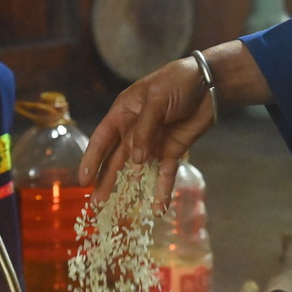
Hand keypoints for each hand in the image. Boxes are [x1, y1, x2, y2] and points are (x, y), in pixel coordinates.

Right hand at [79, 55, 214, 213]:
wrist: (209, 83)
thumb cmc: (177, 82)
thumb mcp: (156, 99)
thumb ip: (145, 129)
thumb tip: (136, 161)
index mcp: (123, 114)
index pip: (102, 140)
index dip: (91, 160)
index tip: (83, 180)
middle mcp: (134, 131)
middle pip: (115, 160)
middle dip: (105, 181)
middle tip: (95, 203)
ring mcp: (153, 144)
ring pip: (136, 171)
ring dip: (128, 190)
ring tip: (117, 209)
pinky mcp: (172, 152)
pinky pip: (165, 174)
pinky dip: (162, 190)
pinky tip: (158, 208)